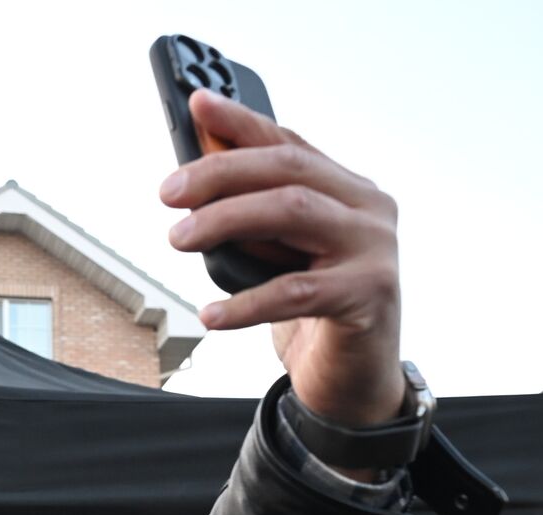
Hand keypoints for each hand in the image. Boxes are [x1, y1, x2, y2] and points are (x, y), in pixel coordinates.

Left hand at [160, 89, 404, 426]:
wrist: (354, 379)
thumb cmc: (311, 312)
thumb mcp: (275, 254)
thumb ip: (250, 212)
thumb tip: (193, 175)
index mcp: (347, 188)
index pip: (288, 143)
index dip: (241, 122)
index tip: (197, 106)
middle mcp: (367, 208)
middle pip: (287, 169)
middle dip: (220, 173)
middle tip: (168, 193)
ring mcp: (374, 249)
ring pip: (293, 211)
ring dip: (226, 220)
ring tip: (178, 239)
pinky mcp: (369, 295)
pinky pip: (297, 290)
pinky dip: (246, 302)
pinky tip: (211, 314)